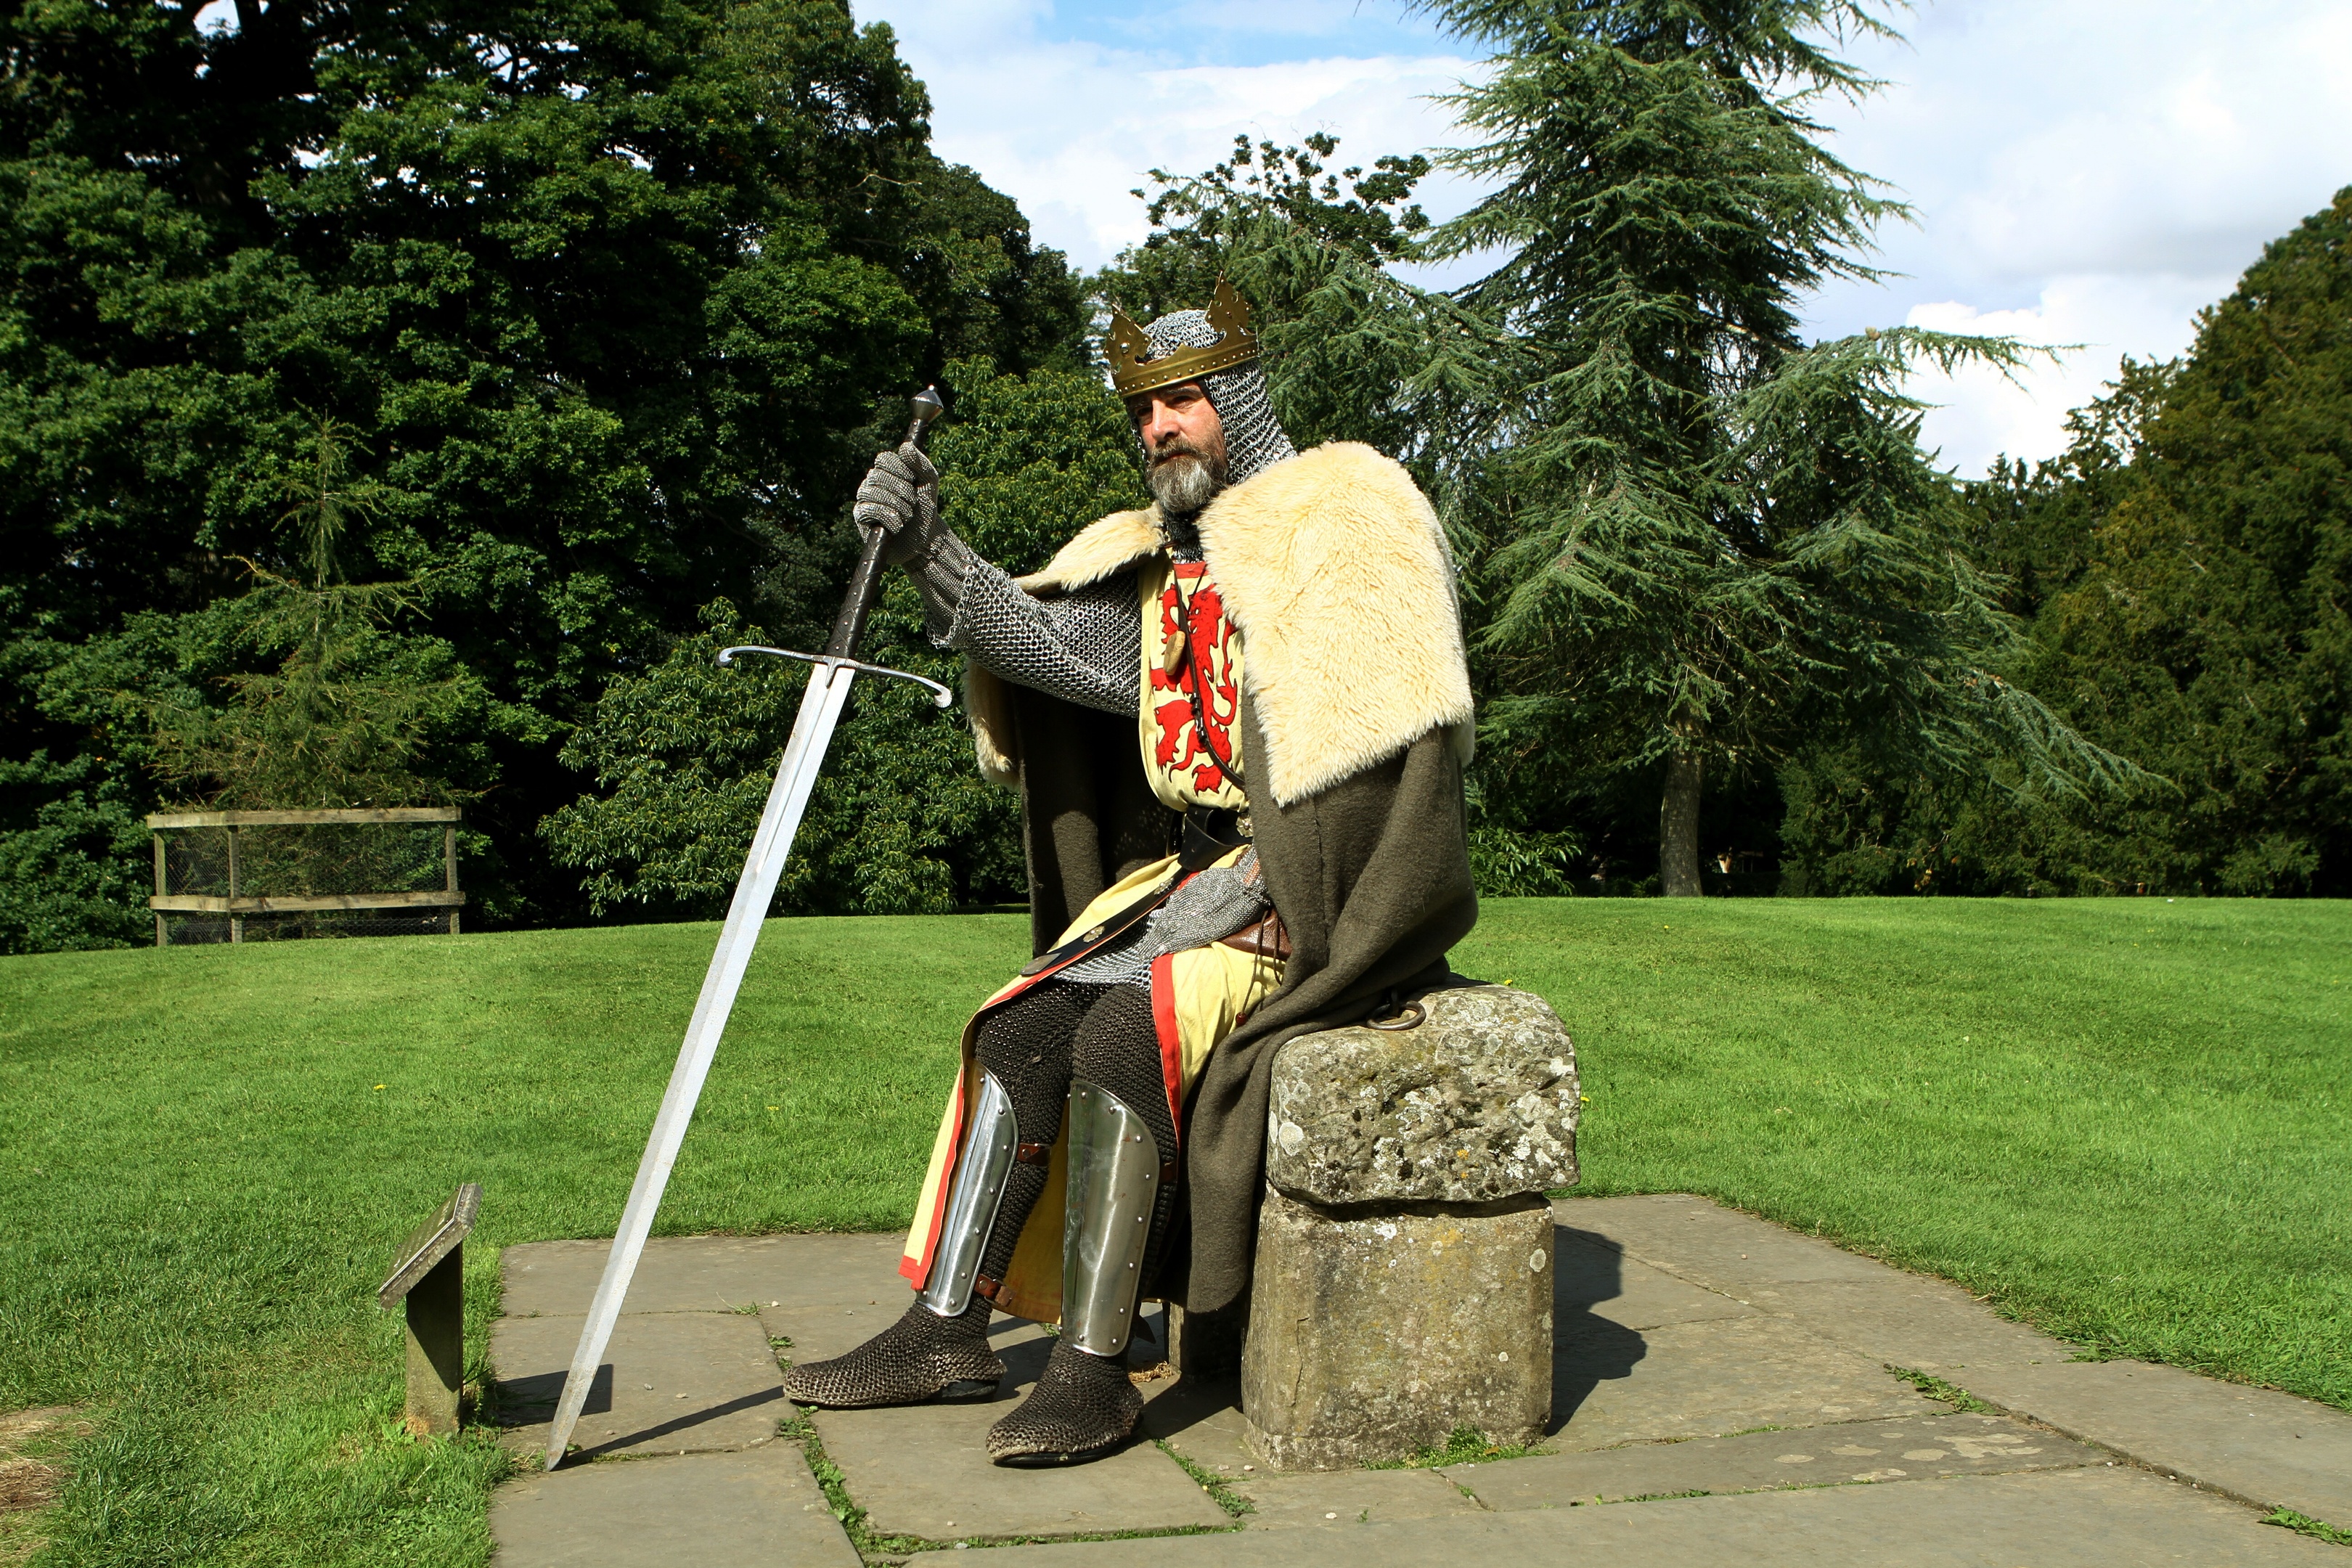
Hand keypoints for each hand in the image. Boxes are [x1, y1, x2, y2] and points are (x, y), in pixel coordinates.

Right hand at [853, 442, 941, 565]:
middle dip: (903, 490)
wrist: (924, 541)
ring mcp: (864, 500)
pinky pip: (869, 510)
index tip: (913, 482)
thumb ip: (920, 463)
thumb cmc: (924, 510)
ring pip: (872, 492)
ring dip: (897, 505)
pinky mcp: (861, 519)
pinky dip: (888, 517)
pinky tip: (898, 525)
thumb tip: (905, 446)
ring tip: (907, 516)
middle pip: (878, 475)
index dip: (901, 470)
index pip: (884, 459)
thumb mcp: (929, 484)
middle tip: (913, 503)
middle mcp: (871, 484)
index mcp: (886, 472)